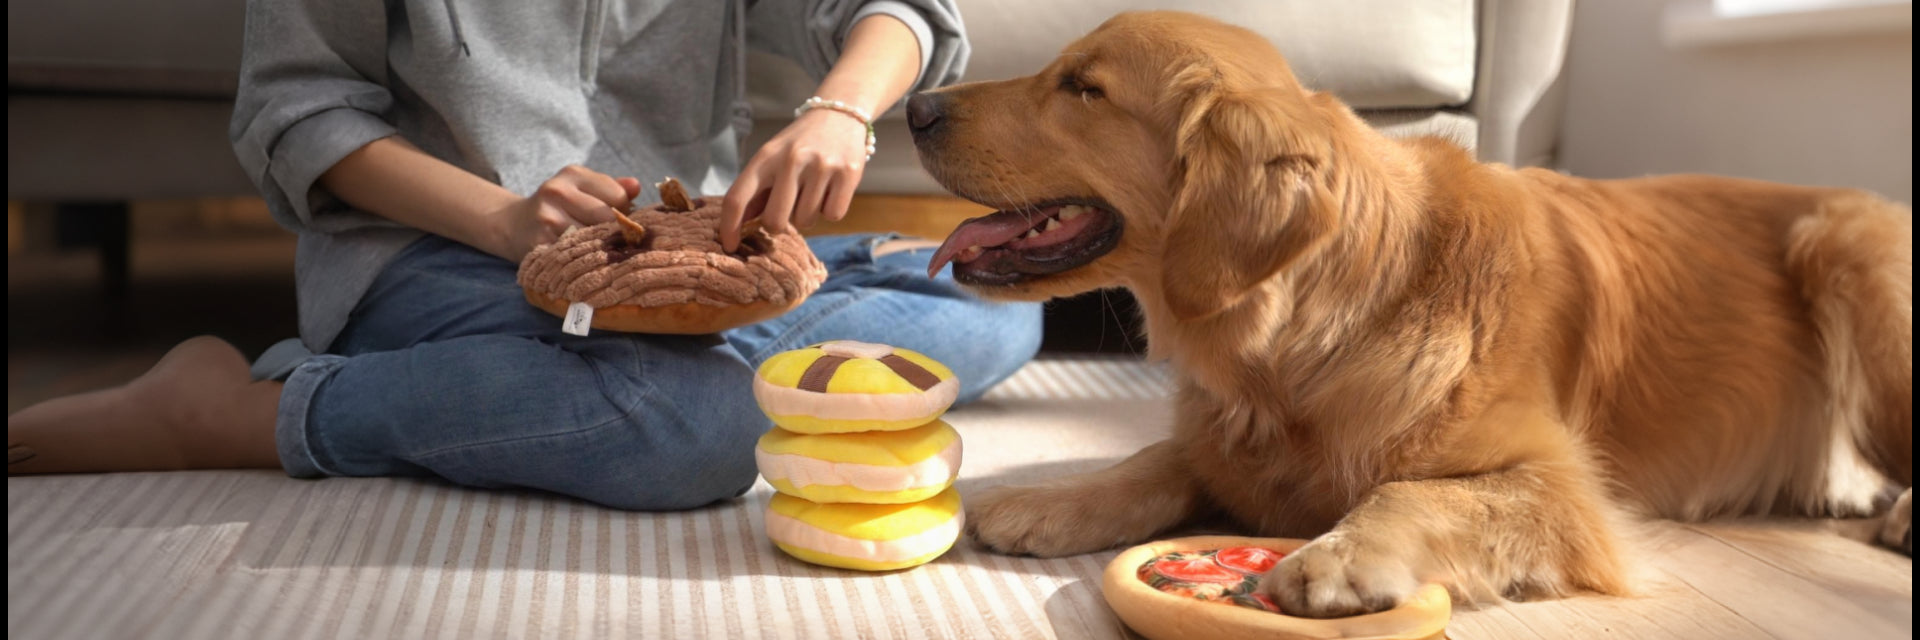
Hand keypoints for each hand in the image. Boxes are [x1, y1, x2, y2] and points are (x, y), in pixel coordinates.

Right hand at [485, 165, 640, 261]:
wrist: (513, 225)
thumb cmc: (560, 207)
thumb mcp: (583, 188)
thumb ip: (613, 188)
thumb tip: (637, 186)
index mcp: (573, 174)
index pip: (618, 195)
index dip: (625, 211)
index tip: (617, 219)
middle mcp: (557, 192)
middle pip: (608, 218)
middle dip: (616, 231)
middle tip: (613, 239)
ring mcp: (547, 219)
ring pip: (594, 240)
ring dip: (603, 250)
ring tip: (599, 250)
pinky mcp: (539, 245)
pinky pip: (576, 258)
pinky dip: (586, 263)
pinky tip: (585, 262)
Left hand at [719, 109, 867, 250]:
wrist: (840, 114)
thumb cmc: (800, 144)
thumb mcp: (772, 159)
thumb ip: (756, 192)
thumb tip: (737, 230)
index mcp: (765, 157)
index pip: (737, 198)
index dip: (730, 227)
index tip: (731, 247)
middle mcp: (791, 159)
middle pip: (774, 221)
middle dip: (778, 224)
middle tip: (787, 209)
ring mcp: (821, 166)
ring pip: (806, 221)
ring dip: (808, 214)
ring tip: (813, 189)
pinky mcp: (847, 173)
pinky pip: (833, 215)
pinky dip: (831, 209)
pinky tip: (831, 189)